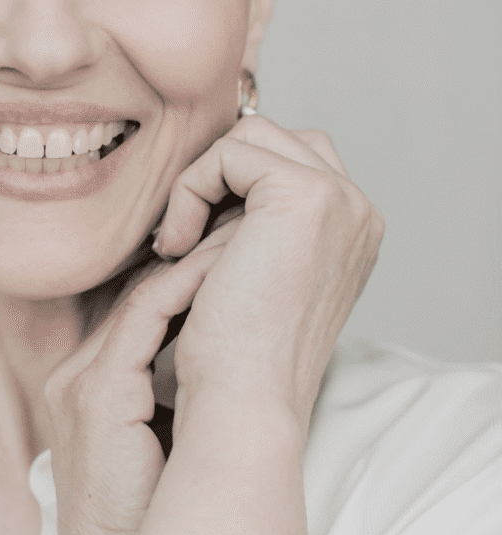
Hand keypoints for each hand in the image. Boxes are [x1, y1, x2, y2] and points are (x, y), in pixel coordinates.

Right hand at [44, 218, 239, 534]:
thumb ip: (166, 389)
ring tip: (236, 238)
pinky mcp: (96, 393)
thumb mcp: (155, 438)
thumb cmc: (145, 513)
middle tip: (236, 229)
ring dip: (192, 263)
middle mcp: (77, 372)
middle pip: (135, 294)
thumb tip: (215, 354)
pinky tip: (219, 269)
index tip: (228, 251)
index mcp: (89, 382)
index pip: (137, 311)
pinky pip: (143, 320)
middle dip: (189, 258)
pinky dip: (183, 290)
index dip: (182, 276)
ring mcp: (81, 380)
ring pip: (140, 297)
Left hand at [154, 116, 383, 436]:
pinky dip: (188, 190)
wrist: (242, 399)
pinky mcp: (304, 194)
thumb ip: (251, 217)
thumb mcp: (252, 266)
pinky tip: (177, 245)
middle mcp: (357, 209)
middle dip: (216, 173)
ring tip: (178, 242)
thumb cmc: (233, 349)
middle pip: (270, 136)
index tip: (194, 238)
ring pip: (248, 135)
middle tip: (183, 234)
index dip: (227, 183)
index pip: (283, 156)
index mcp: (351, 227)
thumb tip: (210, 169)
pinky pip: (227, 151)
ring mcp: (339, 199)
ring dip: (199, 181)